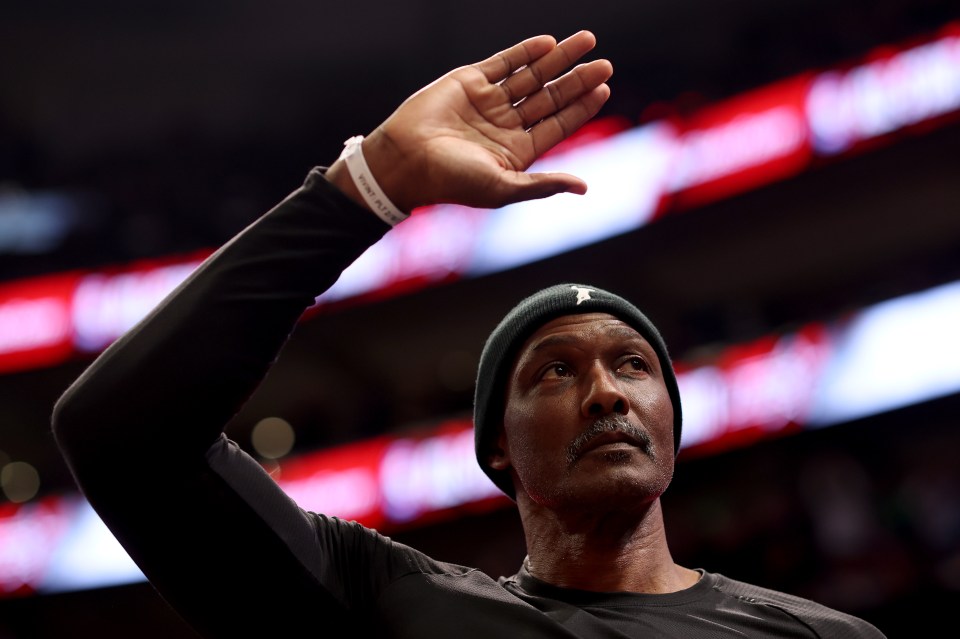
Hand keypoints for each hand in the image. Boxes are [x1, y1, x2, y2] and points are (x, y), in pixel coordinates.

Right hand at [328, 30, 612, 212]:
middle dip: (577, 80)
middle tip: (605, 64)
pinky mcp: (469, 82)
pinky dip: (526, 52)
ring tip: (587, 41)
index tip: (603, 89)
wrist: (404, 159)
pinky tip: (549, 44)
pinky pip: (504, 62)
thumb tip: (584, 187)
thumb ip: (544, 184)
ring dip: (559, 59)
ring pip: (532, 76)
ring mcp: (488, 101)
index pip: (557, 124)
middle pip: (550, 97)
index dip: (580, 107)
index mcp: (516, 151)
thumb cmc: (452, 181)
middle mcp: (505, 125)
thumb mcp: (503, 187)